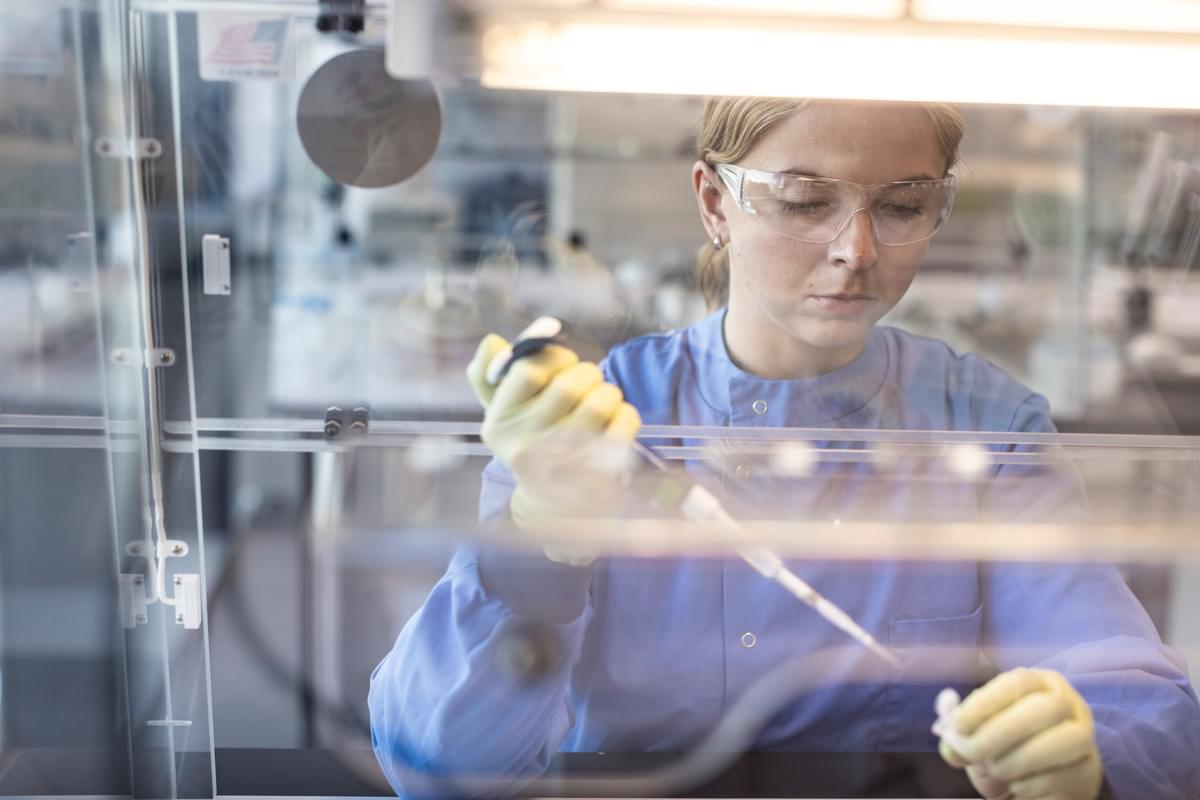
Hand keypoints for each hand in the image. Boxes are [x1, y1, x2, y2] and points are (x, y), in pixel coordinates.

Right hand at [466, 334, 640, 562]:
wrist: (554, 508)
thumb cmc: (531, 443)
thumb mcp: (503, 412)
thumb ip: (490, 372)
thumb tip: (491, 340)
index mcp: (498, 423)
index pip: (529, 369)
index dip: (554, 357)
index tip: (561, 365)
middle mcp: (526, 446)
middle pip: (569, 384)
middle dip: (586, 372)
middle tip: (587, 381)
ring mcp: (563, 464)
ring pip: (600, 400)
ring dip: (608, 391)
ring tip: (603, 399)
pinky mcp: (598, 475)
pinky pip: (624, 422)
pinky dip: (625, 413)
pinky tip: (615, 420)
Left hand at [939, 668, 1102, 799]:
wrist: (1044, 779)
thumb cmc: (1005, 745)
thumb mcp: (978, 731)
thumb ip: (957, 725)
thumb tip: (946, 713)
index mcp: (1035, 682)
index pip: (1015, 683)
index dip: (984, 703)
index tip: (957, 726)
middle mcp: (1066, 702)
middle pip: (1044, 709)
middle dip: (998, 734)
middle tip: (970, 753)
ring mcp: (1083, 735)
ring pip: (1062, 741)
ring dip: (1017, 760)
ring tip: (995, 770)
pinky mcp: (1088, 769)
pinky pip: (1063, 775)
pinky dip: (1030, 784)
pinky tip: (1016, 784)